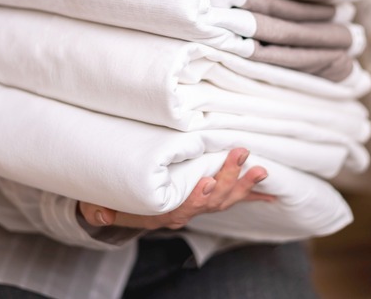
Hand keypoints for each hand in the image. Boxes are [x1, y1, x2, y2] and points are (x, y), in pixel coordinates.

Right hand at [78, 148, 274, 229]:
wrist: (126, 210)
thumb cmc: (115, 202)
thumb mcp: (99, 205)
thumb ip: (99, 208)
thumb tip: (99, 212)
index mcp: (164, 214)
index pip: (183, 208)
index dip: (196, 199)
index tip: (207, 184)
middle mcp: (186, 213)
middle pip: (211, 201)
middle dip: (228, 180)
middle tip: (242, 156)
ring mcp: (200, 207)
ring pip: (226, 199)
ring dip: (244, 185)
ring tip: (260, 169)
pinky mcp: (209, 199)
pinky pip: (233, 199)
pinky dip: (253, 196)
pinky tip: (271, 193)